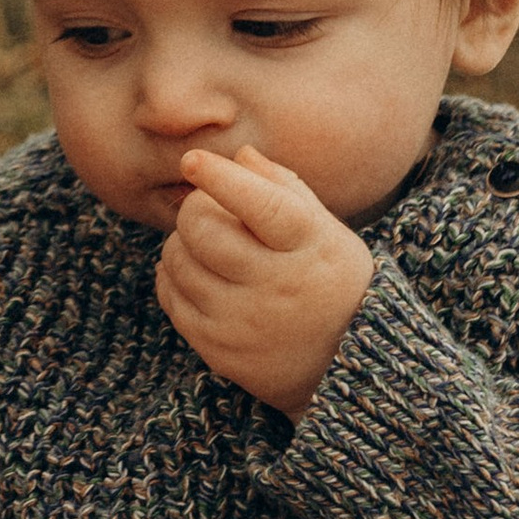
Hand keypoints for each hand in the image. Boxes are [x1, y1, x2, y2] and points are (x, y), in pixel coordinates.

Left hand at [156, 147, 373, 418]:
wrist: (347, 363)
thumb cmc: (329, 277)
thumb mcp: (325, 229)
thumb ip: (284, 187)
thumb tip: (240, 155)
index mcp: (309, 245)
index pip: (262, 206)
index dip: (223, 180)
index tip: (192, 160)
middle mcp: (278, 286)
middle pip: (202, 230)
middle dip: (194, 210)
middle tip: (208, 212)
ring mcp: (246, 322)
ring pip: (177, 261)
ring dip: (181, 244)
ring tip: (207, 247)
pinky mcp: (220, 350)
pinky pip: (171, 297)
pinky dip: (174, 278)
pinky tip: (199, 276)